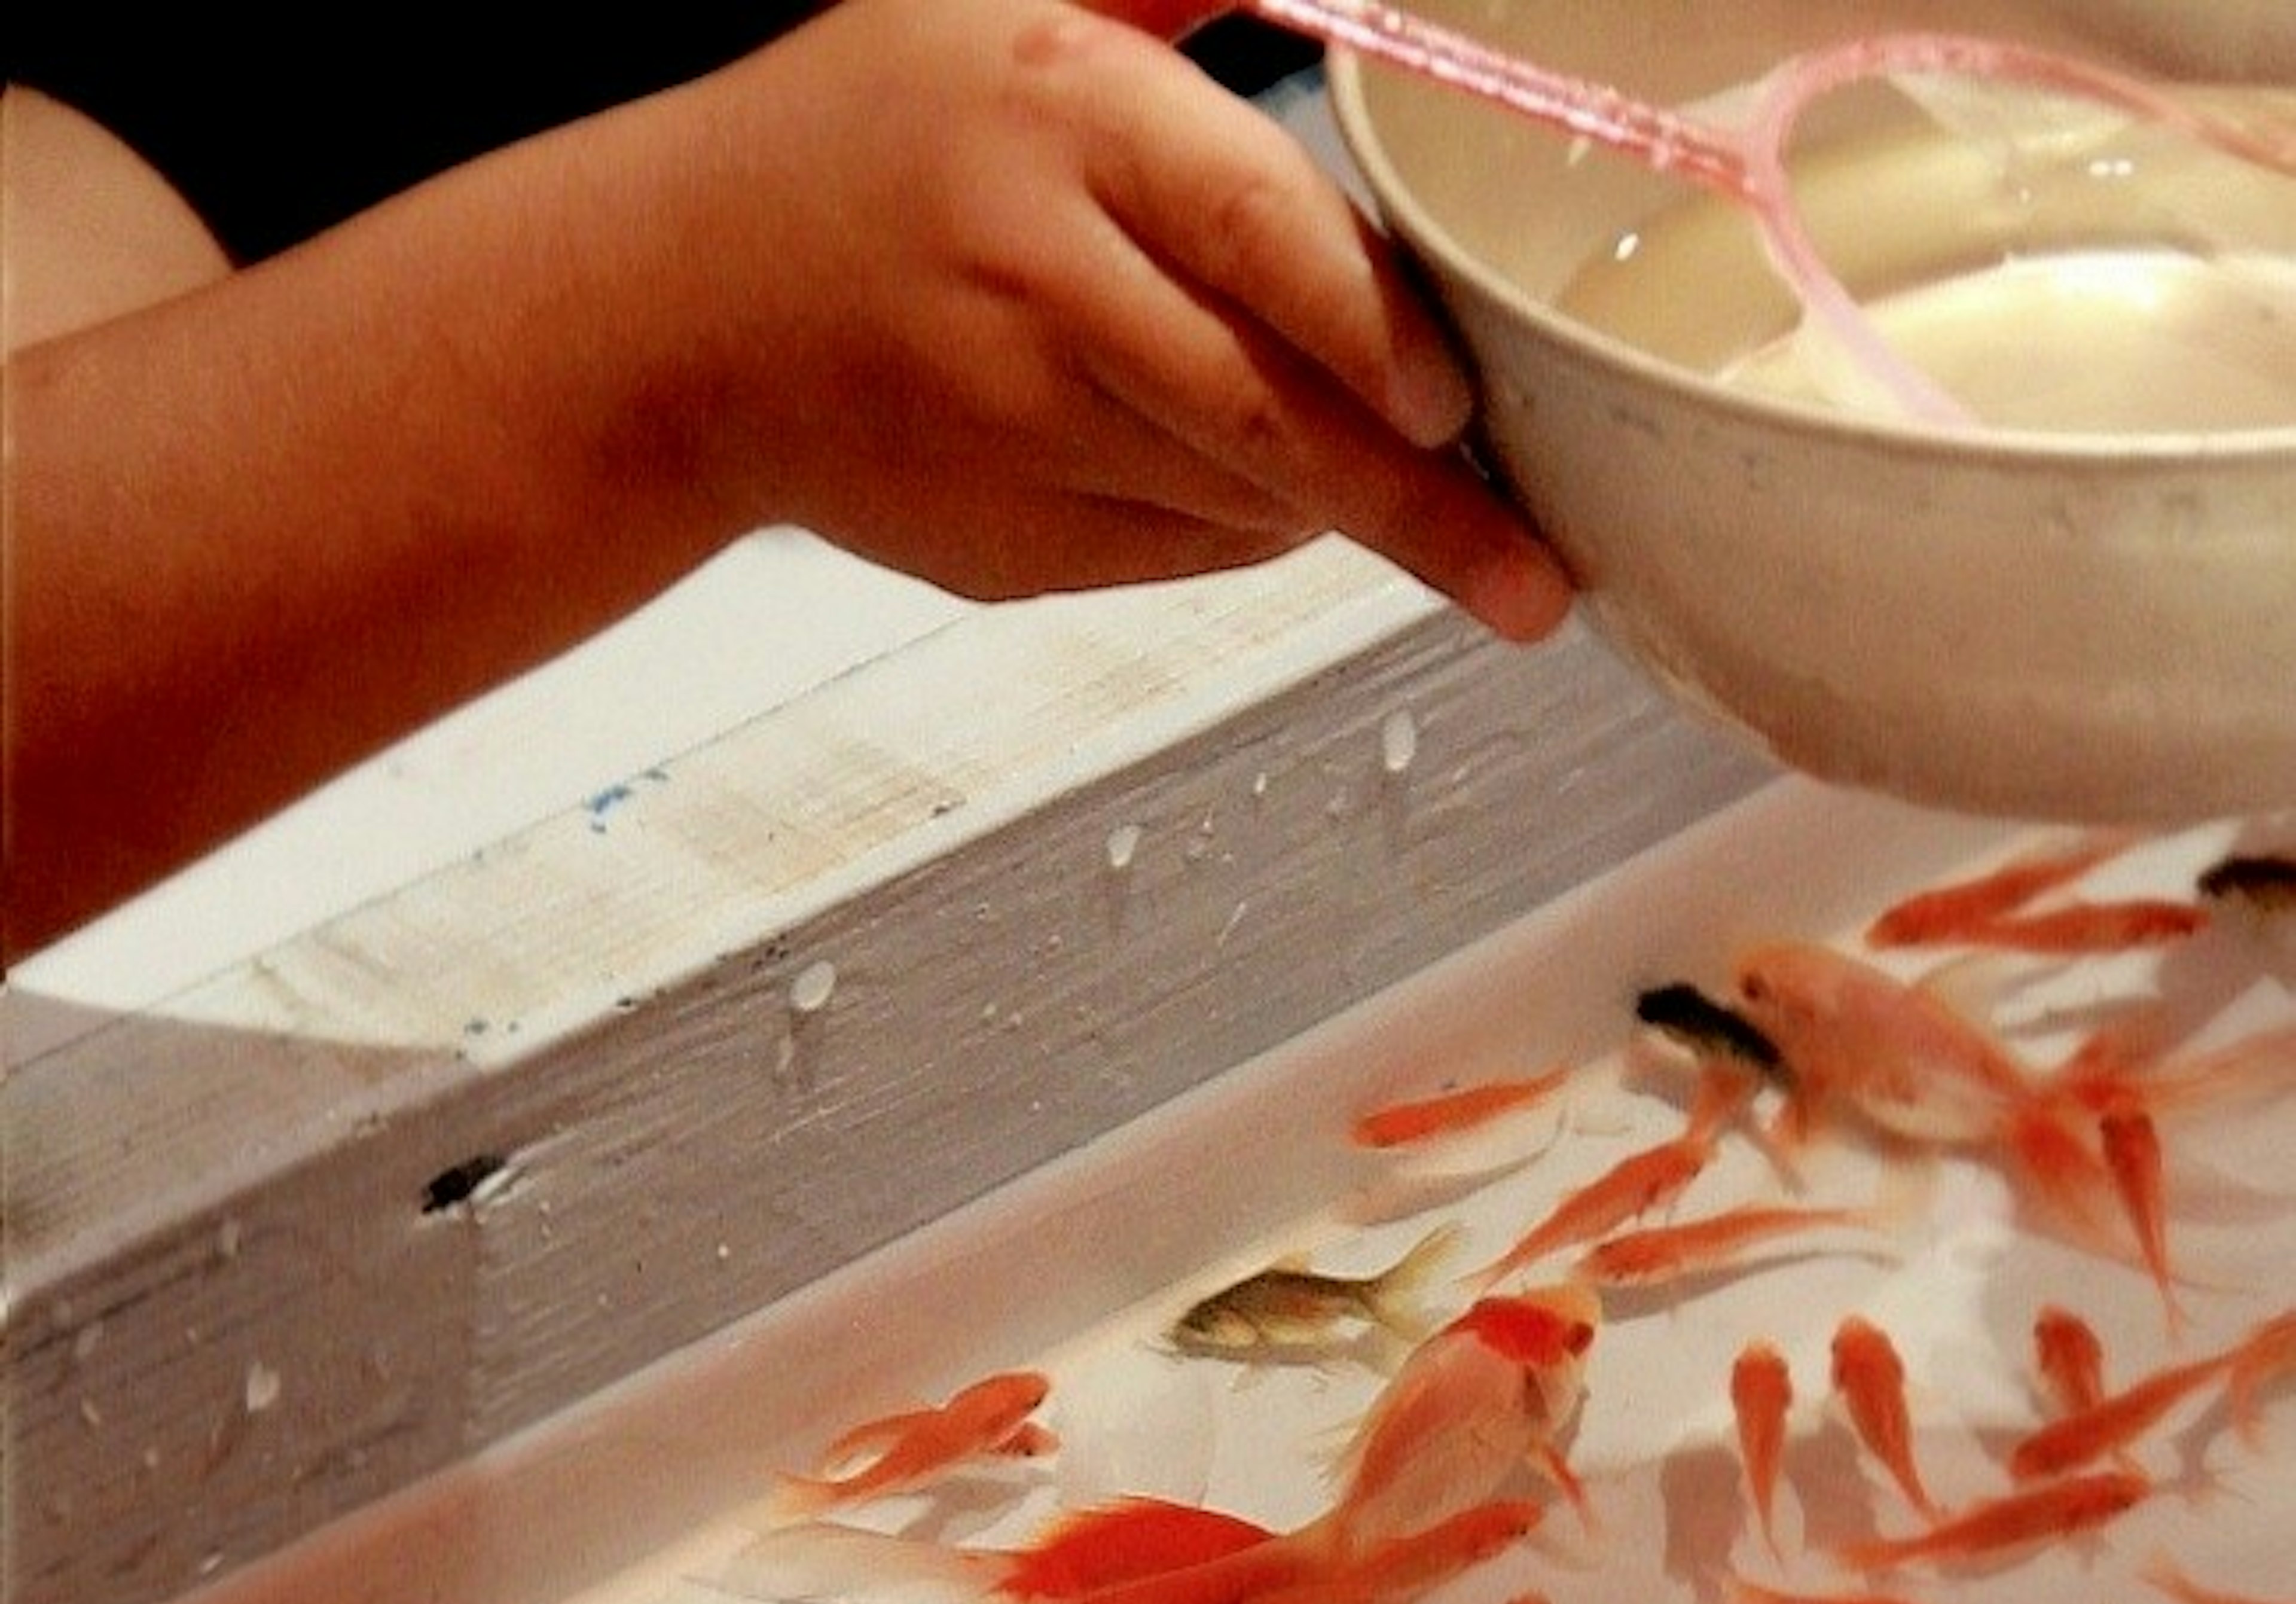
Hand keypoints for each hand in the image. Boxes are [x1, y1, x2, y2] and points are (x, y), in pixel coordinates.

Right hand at [663, 0, 1568, 633]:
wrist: (683, 309)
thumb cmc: (869, 149)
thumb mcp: (1019, 17)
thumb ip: (1191, 17)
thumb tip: (1380, 41)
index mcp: (1063, 124)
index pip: (1266, 243)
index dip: (1380, 337)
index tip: (1461, 401)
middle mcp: (1040, 284)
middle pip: (1273, 423)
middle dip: (1422, 516)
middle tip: (1529, 579)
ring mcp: (1013, 436)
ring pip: (1239, 506)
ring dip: (1325, 504)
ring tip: (1376, 485)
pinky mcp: (1001, 549)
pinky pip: (1174, 555)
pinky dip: (1231, 529)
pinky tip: (1208, 472)